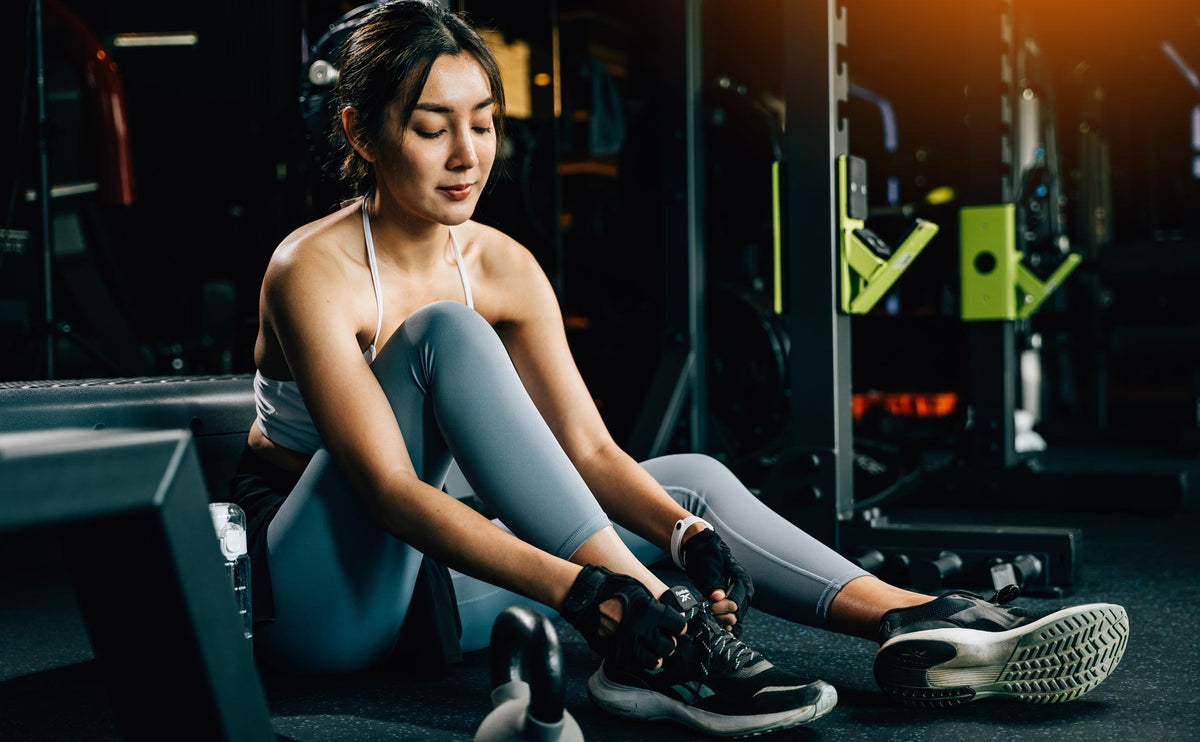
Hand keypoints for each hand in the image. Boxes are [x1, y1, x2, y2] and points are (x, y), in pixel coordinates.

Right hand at [560, 565, 686, 668]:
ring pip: (655, 661)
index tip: (675, 626)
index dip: (678, 626)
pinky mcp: (618, 655)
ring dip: (656, 654)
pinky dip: (638, 660)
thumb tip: (674, 616)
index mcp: (651, 612)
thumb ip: (656, 605)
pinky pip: (636, 665)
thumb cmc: (611, 589)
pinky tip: (635, 650)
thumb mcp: (638, 590)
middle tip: (663, 637)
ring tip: (650, 647)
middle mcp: (643, 631)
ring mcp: (630, 646)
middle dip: (668, 642)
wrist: (584, 598)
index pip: (679, 626)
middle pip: (669, 646)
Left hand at [681, 528, 753, 630]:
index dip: (722, 608)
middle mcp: (744, 591)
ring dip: (720, 620)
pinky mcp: (731, 604)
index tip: (709, 606)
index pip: (736, 603)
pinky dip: (723, 625)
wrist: (700, 551)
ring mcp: (739, 598)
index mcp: (743, 580)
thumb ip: (713, 582)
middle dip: (721, 615)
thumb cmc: (704, 555)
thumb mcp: (707, 565)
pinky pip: (732, 620)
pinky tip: (715, 625)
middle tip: (707, 609)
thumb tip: (718, 597)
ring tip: (708, 613)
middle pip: (737, 614)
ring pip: (734, 619)